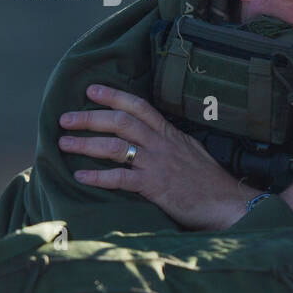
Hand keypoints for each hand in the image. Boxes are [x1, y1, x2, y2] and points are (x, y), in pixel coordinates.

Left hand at [59, 84, 257, 229]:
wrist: (228, 202)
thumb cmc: (210, 182)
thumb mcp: (192, 152)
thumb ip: (171, 144)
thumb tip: (152, 138)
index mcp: (171, 134)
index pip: (140, 107)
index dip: (114, 96)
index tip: (91, 90)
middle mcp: (162, 144)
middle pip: (121, 121)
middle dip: (90, 117)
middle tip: (65, 118)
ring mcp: (158, 164)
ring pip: (116, 146)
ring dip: (86, 143)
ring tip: (64, 143)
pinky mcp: (156, 186)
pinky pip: (121, 178)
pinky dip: (98, 176)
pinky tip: (81, 176)